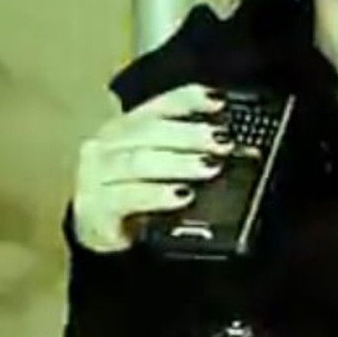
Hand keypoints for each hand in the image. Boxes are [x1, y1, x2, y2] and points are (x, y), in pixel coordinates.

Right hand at [70, 83, 232, 253]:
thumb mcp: (162, 171)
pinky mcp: (96, 207)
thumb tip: (241, 151)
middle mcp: (106, 145)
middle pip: (149, 131)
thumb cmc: (134, 197)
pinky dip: (158, 194)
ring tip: (209, 167)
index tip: (220, 102)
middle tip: (223, 142)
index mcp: (125, 128)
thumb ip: (193, 156)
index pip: (158, 106)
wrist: (97, 236)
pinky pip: (128, 197)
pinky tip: (182, 196)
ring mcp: (96, 175)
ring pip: (139, 161)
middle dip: (190, 134)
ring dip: (179, 162)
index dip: (189, 100)